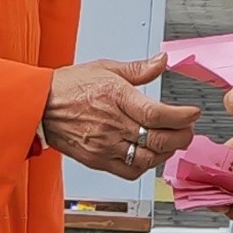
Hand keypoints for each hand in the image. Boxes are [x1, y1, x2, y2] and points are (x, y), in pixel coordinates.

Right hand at [40, 56, 200, 178]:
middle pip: (158, 139)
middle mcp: (112, 124)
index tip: (192, 114)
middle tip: (188, 130)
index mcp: (116, 97)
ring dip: (166, 153)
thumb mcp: (105, 68)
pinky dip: (146, 166)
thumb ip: (138, 69)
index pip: (157, 114)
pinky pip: (129, 171)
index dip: (181, 117)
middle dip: (181, 137)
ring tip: (172, 142)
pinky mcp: (98, 160)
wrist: (40, 106)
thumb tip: (161, 61)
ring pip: (147, 158)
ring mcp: (105, 145)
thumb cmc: (69, 87)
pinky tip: (150, 155)